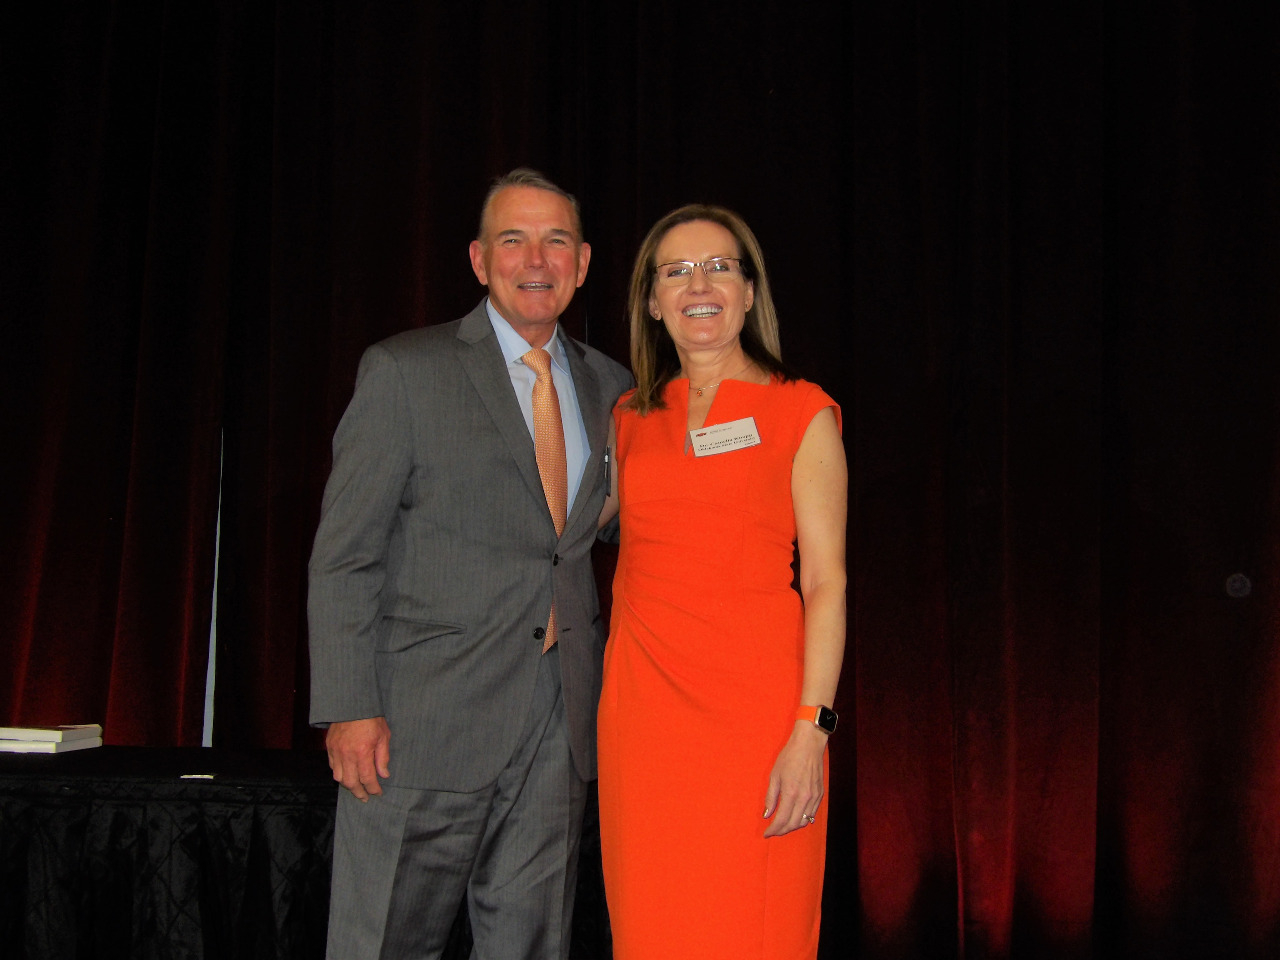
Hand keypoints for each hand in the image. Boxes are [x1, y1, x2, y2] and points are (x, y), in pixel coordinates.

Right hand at [325, 716, 390, 800]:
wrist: (353, 704)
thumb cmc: (371, 719)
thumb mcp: (384, 736)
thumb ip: (383, 758)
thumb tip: (384, 775)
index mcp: (362, 752)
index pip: (367, 778)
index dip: (373, 789)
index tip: (378, 793)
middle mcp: (347, 755)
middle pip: (351, 782)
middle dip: (359, 793)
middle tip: (365, 798)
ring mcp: (336, 751)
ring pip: (338, 777)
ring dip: (347, 785)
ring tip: (355, 788)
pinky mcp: (329, 746)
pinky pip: (332, 766)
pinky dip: (338, 773)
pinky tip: (346, 774)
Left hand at [762, 722, 826, 836]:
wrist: (809, 745)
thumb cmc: (789, 757)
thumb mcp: (774, 775)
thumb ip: (771, 797)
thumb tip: (767, 815)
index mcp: (791, 793)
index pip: (782, 820)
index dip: (773, 830)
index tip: (766, 833)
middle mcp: (805, 798)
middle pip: (793, 824)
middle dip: (782, 831)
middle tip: (773, 831)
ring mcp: (814, 797)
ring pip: (804, 822)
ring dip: (792, 827)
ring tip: (783, 826)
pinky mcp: (820, 794)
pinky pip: (812, 814)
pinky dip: (803, 820)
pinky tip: (795, 817)